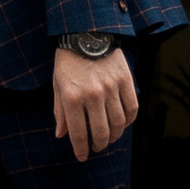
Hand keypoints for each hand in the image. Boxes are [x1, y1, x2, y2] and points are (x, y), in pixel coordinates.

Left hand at [53, 41, 137, 159]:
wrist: (87, 32)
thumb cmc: (69, 60)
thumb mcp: (58, 84)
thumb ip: (60, 111)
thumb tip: (62, 135)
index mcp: (72, 96)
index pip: (78, 133)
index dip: (80, 149)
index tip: (82, 156)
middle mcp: (92, 94)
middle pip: (101, 132)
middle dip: (99, 145)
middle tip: (97, 148)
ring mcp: (111, 87)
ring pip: (118, 123)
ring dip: (114, 136)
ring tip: (109, 138)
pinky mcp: (125, 80)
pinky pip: (131, 108)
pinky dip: (128, 121)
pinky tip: (122, 124)